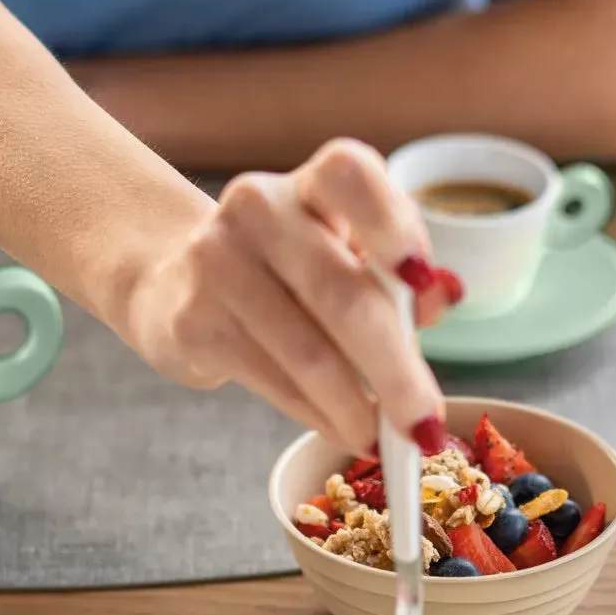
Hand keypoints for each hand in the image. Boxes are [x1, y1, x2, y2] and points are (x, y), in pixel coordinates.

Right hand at [123, 139, 463, 452]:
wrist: (176, 279)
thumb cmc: (288, 271)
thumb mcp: (347, 256)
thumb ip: (397, 275)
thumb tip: (439, 297)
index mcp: (311, 183)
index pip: (348, 174)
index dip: (389, 222)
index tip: (420, 277)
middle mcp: (259, 207)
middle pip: (340, 291)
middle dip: (393, 370)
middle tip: (425, 428)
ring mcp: (217, 260)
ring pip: (307, 351)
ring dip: (354, 409)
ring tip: (382, 440)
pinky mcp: (194, 320)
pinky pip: (272, 381)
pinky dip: (316, 415)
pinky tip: (338, 428)